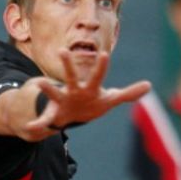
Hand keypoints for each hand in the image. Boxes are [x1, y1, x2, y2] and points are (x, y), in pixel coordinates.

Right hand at [25, 49, 150, 132]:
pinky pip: (45, 120)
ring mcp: (62, 101)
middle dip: (67, 65)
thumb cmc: (92, 102)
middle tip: (62, 51)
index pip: (97, 75)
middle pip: (71, 76)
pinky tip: (31, 128)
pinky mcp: (53, 114)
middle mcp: (74, 90)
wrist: (71, 114)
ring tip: (39, 82)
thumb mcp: (111, 99)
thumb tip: (149, 85)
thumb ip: (129, 93)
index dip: (101, 66)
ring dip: (47, 89)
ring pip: (54, 93)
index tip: (104, 54)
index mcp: (90, 88)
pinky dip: (38, 124)